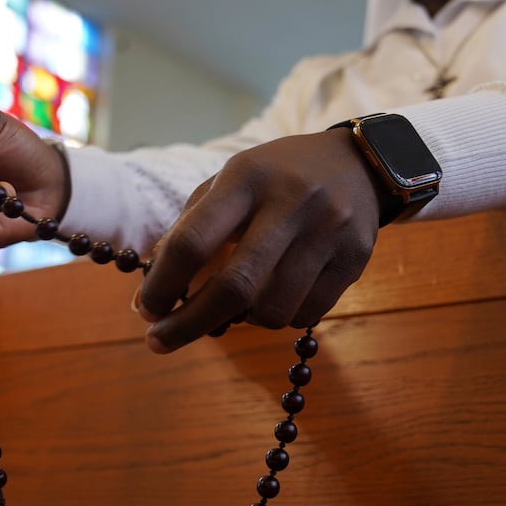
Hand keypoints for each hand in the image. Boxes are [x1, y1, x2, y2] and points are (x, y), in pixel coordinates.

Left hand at [135, 130, 382, 352]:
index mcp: (247, 178)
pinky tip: (274, 297)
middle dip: (189, 324)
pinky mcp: (354, 259)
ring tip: (234, 306)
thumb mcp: (230, 182)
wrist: (360, 163)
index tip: (146, 311)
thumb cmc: (276, 178)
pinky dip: (278, 317)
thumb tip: (147, 297)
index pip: (194, 240)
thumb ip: (188, 230)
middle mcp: (291, 203)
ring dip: (241, 321)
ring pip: (273, 310)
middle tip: (160, 342)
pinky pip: (306, 314)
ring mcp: (328, 232)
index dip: (162, 284)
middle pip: (234, 287)